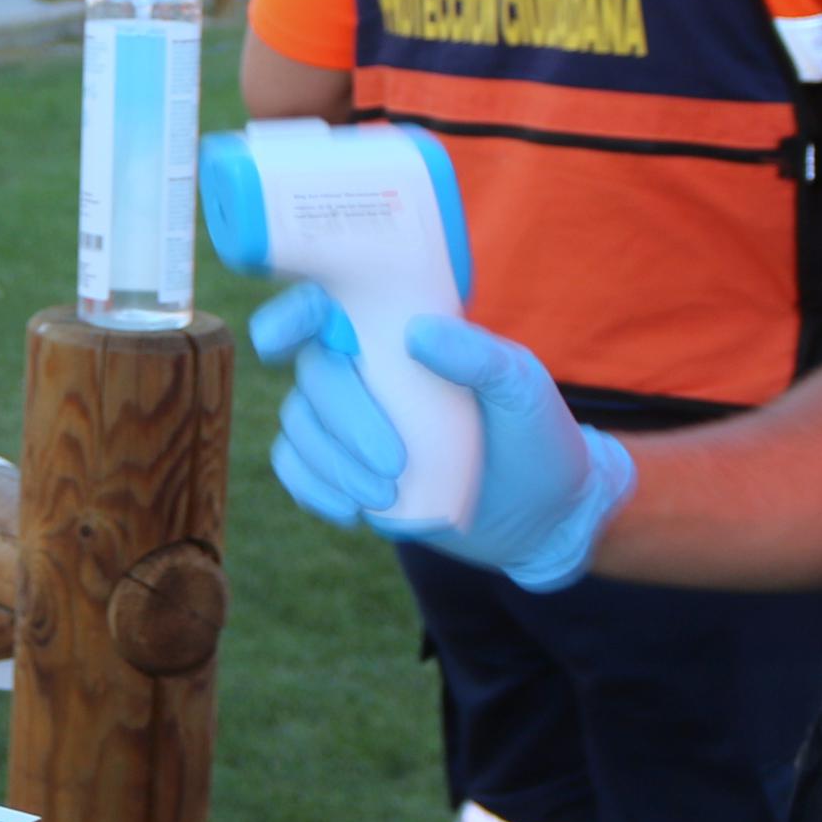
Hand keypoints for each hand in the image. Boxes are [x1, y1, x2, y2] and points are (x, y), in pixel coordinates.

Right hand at [251, 286, 635, 592]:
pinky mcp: (345, 469)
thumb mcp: (523, 389)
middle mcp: (365, 368)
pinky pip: (296, 469)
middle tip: (395, 465)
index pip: (330, 306)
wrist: (542, 516)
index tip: (279, 341)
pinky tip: (350, 512)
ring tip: (385, 496)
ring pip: (300, 425)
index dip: (292, 315)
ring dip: (331, 463)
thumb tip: (416, 334)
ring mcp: (350, 421)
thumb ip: (479, 356)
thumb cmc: (536, 436)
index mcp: (400, 332)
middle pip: (314, 374)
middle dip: (345, 422)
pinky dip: (311, 488)